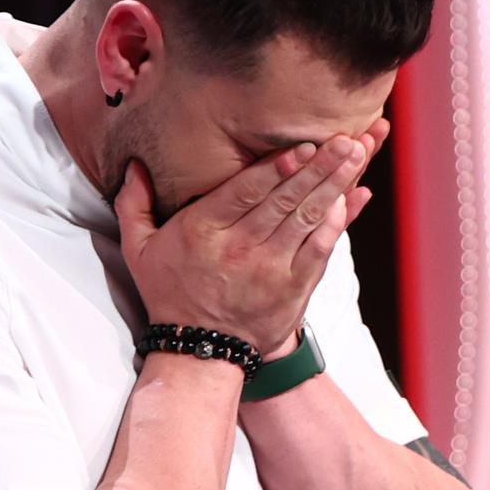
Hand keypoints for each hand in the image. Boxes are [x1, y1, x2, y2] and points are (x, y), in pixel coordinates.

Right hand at [116, 124, 385, 358]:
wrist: (201, 351)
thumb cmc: (172, 293)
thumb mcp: (139, 249)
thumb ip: (134, 204)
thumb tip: (135, 166)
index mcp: (203, 232)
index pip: (245, 192)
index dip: (276, 167)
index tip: (300, 145)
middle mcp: (240, 249)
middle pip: (284, 200)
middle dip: (317, 166)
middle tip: (343, 138)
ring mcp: (271, 270)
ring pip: (307, 218)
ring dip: (334, 184)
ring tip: (355, 153)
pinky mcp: (293, 287)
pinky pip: (321, 248)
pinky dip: (339, 221)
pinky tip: (354, 194)